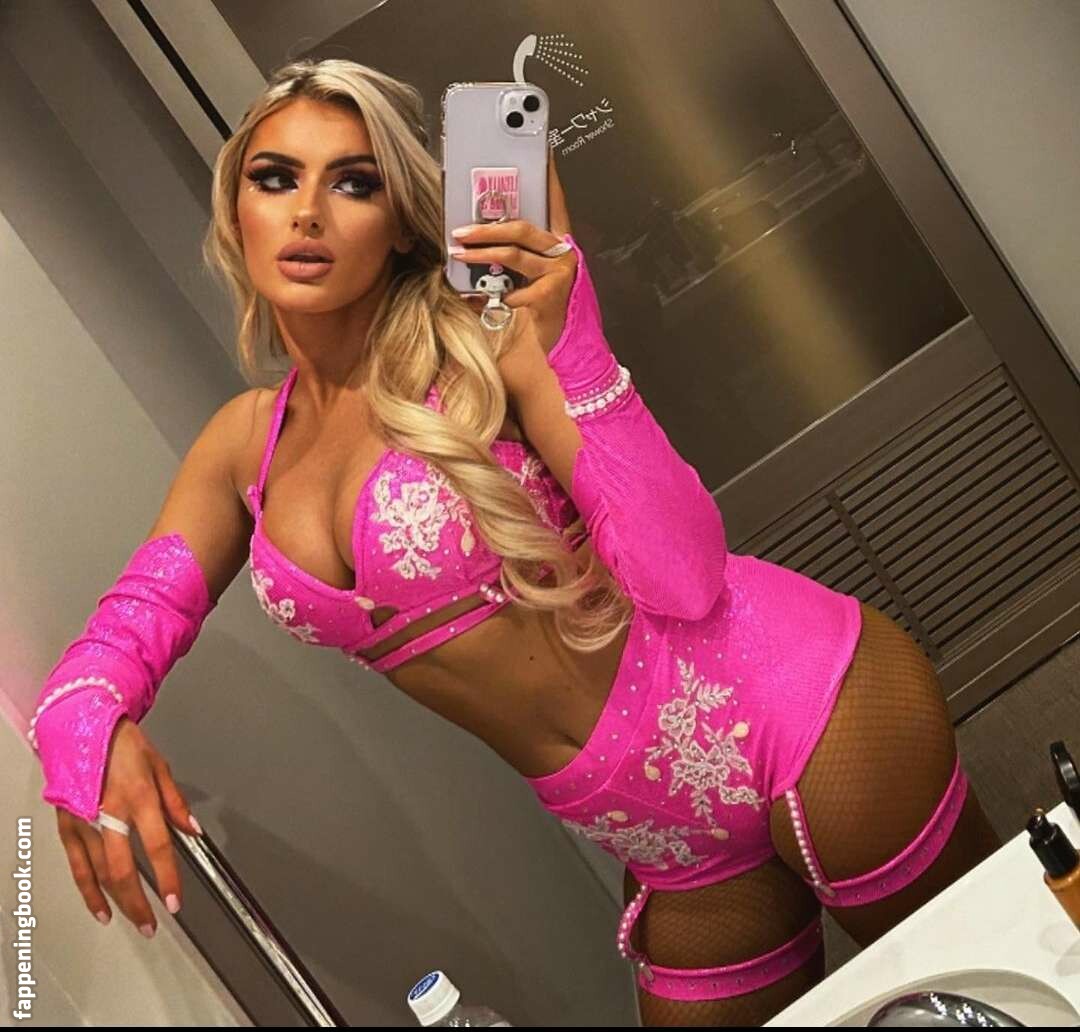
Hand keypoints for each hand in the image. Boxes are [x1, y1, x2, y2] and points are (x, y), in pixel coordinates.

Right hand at [56, 716, 200, 935]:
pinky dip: (89, 891)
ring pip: (100, 873)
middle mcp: (109, 812)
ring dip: (117, 902)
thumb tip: (193, 832)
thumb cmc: (124, 744)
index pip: (156, 846)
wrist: (84, 727)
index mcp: (139, 797)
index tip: (174, 901)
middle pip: (123, 869)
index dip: (166, 878)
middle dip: (139, 901)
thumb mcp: (161, 767)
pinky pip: (78, 866)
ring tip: (135, 921)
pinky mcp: (67, 825)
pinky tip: (101, 909)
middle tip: (153, 923)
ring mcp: (84, 821)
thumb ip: (176, 803)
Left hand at [450, 148, 577, 356]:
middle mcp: (563, 252)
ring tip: (459, 254)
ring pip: (513, 255)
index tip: (543, 153)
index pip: (554, 202)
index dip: (549, 178)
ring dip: (481, 255)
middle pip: (522, 227)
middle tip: (460, 230)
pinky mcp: (549, 296)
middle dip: (486, 227)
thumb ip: (519, 252)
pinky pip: (512, 291)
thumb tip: (480, 234)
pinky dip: (493, 296)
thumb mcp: (535, 272)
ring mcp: (559, 273)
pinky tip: (482, 299)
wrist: (567, 339)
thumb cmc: (546, 301)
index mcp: (560, 240)